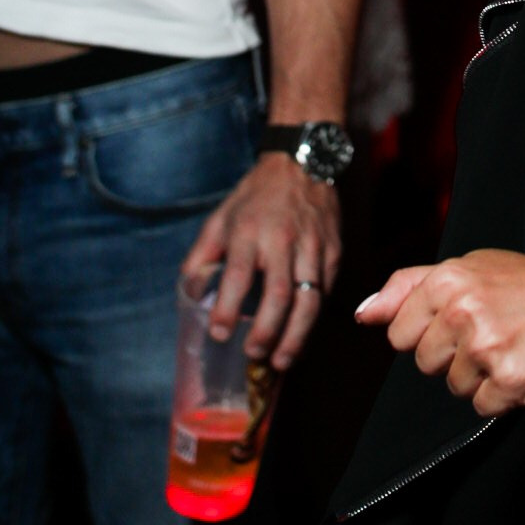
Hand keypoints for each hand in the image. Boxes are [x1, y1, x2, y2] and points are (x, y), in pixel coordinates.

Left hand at [182, 153, 343, 371]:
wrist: (302, 163)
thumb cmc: (255, 197)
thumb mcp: (220, 218)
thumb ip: (201, 257)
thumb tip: (191, 295)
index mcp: (249, 231)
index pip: (238, 275)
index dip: (229, 308)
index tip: (220, 334)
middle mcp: (283, 239)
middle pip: (279, 293)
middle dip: (267, 330)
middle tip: (254, 355)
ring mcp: (313, 246)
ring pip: (309, 299)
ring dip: (296, 335)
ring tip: (282, 361)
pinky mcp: (333, 251)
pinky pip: (325, 291)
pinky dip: (313, 319)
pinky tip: (300, 337)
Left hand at [355, 247, 524, 416]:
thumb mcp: (470, 268)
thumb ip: (410, 287)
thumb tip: (364, 313)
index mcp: (448, 278)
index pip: (400, 334)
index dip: (431, 332)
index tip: (465, 319)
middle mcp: (462, 310)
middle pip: (426, 363)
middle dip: (455, 355)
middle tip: (496, 330)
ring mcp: (485, 347)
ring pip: (454, 386)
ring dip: (481, 376)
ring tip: (514, 344)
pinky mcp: (509, 380)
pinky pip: (482, 406)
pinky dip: (504, 395)